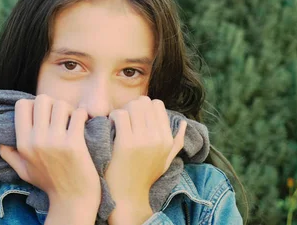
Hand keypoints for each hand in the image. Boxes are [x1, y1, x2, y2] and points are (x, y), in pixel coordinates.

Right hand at [0, 94, 100, 212]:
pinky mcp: (74, 143)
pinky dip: (82, 115)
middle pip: (42, 99)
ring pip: (61, 104)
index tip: (44, 115)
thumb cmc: (49, 183)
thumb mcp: (23, 171)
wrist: (72, 199)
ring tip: (71, 120)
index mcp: (23, 144)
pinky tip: (82, 124)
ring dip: (69, 110)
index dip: (34, 104)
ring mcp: (55, 141)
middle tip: (60, 116)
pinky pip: (79, 114)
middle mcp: (36, 140)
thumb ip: (9, 154)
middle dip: (53, 104)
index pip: (22, 105)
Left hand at [105, 96, 186, 223]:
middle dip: (132, 106)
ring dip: (122, 110)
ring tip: (118, 122)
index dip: (144, 107)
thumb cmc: (146, 176)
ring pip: (132, 106)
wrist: (128, 195)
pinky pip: (120, 115)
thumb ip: (177, 142)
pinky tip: (111, 126)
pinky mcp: (126, 143)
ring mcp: (142, 140)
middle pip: (144, 102)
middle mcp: (158, 138)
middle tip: (125, 118)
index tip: (136, 117)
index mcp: (167, 139)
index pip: (157, 104)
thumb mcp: (166, 160)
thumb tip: (184, 124)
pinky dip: (113, 117)